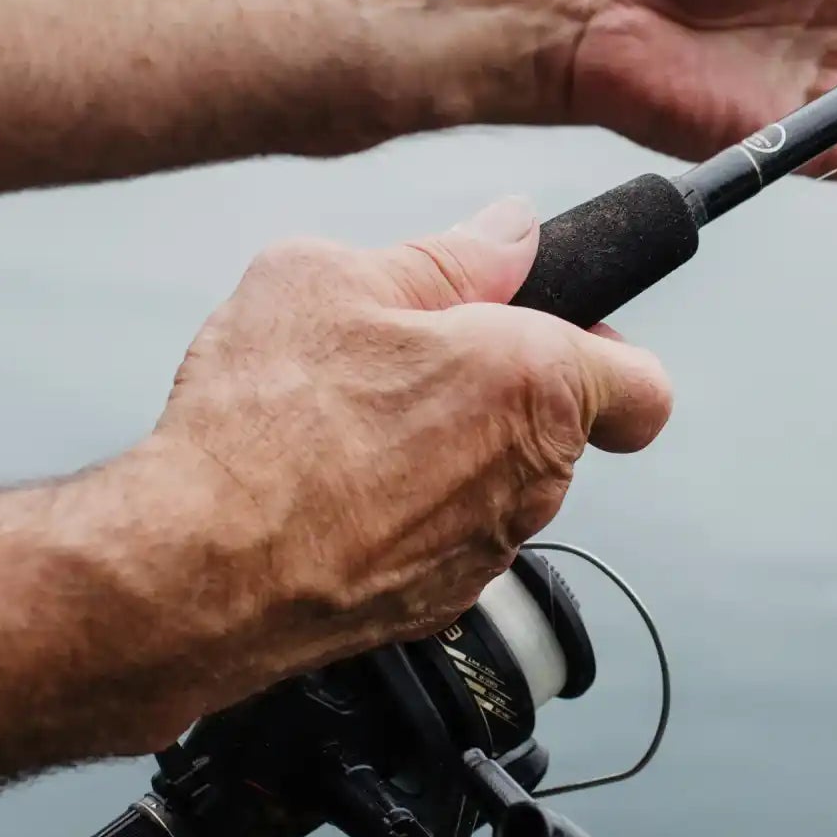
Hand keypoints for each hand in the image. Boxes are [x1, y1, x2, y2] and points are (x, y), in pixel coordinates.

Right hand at [115, 197, 671, 741]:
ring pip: (496, 483)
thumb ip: (449, 254)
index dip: (606, 347)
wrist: (193, 567)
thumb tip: (510, 231)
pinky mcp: (434, 604)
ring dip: (449, 448)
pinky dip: (404, 510)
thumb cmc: (265, 421)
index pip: (644, 385)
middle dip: (503, 387)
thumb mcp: (337, 276)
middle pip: (561, 427)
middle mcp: (532, 478)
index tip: (553, 327)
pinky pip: (442, 537)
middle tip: (414, 353)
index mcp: (537, 383)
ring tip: (348, 420)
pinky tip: (328, 485)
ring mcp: (486, 550)